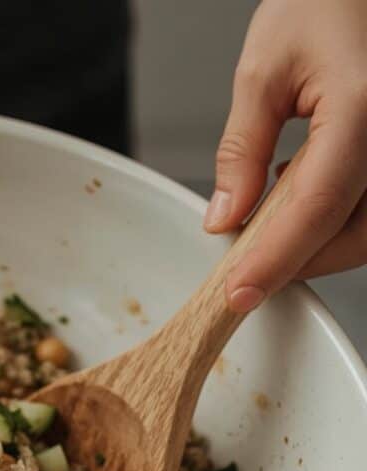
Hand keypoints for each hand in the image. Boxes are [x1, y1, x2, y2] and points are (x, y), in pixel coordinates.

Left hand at [205, 0, 366, 310]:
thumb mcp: (265, 68)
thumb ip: (241, 151)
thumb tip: (224, 220)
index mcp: (365, 108)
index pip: (317, 207)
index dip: (274, 260)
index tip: (236, 295)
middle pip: (353, 233)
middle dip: (294, 261)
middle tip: (240, 270)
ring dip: (315, 244)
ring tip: (266, 221)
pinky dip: (335, 220)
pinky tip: (299, 194)